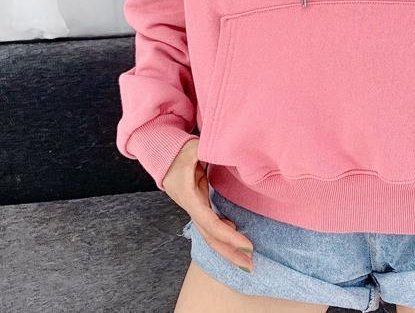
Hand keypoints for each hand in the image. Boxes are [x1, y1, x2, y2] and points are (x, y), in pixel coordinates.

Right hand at [163, 138, 254, 271]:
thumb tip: (232, 152)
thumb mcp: (195, 149)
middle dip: (229, 252)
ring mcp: (194, 207)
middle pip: (210, 237)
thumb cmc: (179, 151)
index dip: (228, 236)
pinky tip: (237, 238)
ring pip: (211, 234)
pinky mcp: (198, 204)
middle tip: (250, 266)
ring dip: (228, 247)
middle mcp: (191, 206)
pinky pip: (211, 224)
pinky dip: (224, 233)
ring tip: (247, 259)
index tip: (248, 245)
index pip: (210, 223)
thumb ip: (210, 151)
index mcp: (189, 197)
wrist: (163, 154)